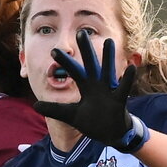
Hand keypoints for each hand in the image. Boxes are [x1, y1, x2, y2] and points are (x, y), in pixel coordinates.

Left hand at [34, 29, 148, 151]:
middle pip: (90, 65)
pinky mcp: (119, 100)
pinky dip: (127, 78)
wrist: (111, 134)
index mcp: (86, 87)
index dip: (64, 62)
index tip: (53, 51)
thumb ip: (54, 109)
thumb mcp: (71, 115)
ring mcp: (109, 91)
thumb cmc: (93, 122)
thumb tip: (35, 105)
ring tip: (109, 41)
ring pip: (108, 71)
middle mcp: (97, 85)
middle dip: (86, 50)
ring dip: (108, 57)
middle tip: (81, 32)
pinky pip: (124, 88)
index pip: (74, 72)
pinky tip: (131, 67)